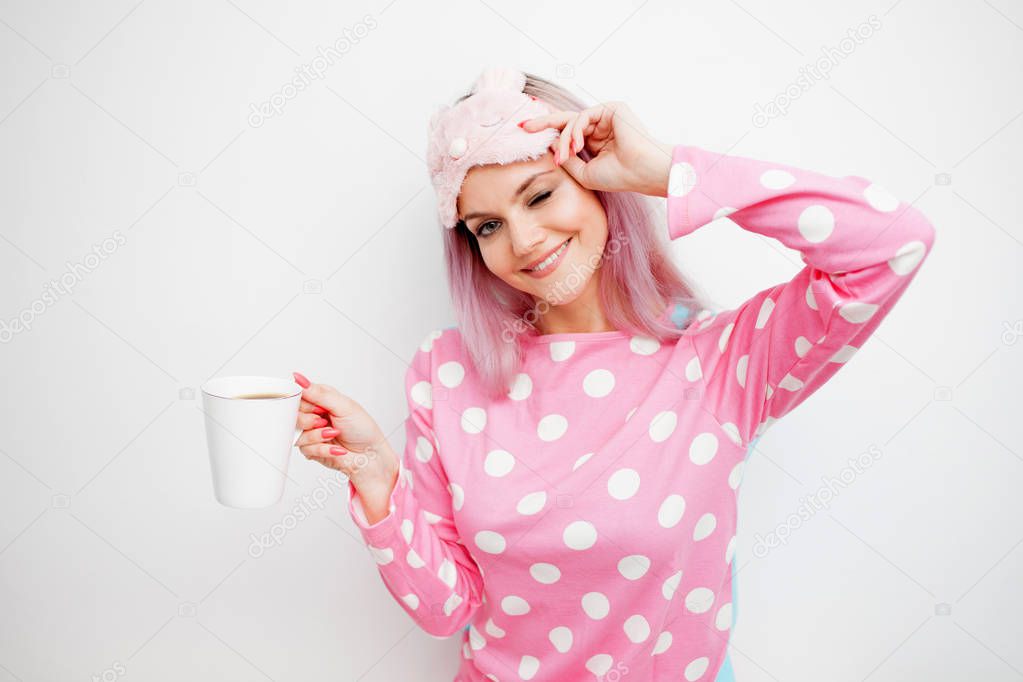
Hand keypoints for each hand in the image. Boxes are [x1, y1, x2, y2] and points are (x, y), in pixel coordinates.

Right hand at [291, 371, 397, 495]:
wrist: (370, 456)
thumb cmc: (362, 428)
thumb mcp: (343, 406)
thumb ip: (319, 393)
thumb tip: (299, 378)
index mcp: (320, 399)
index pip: (297, 395)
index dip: (304, 403)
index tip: (318, 408)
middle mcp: (313, 414)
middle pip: (292, 415)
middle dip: (309, 421)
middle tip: (324, 422)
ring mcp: (311, 432)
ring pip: (297, 433)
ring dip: (317, 436)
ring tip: (334, 434)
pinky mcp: (311, 449)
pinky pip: (305, 449)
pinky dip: (323, 449)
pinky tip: (335, 448)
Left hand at [520, 101, 673, 196]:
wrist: (643, 173)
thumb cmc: (620, 177)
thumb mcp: (584, 173)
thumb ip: (566, 159)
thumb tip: (549, 145)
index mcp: (595, 142)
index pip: (568, 134)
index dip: (549, 134)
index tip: (527, 134)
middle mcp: (600, 128)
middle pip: (566, 121)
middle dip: (544, 123)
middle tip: (525, 127)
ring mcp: (606, 117)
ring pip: (573, 121)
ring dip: (564, 140)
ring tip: (564, 157)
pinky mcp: (612, 108)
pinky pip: (583, 116)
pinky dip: (575, 130)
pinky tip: (576, 146)